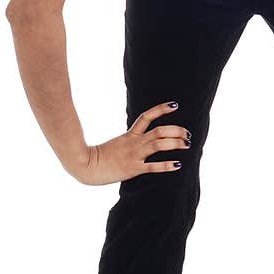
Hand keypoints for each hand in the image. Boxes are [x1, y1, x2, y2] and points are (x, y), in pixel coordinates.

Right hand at [71, 101, 191, 185]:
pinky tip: (178, 164)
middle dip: (177, 131)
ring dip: (176, 144)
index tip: (175, 105)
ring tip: (187, 144)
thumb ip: (128, 141)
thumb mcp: (116, 144)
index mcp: (130, 135)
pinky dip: (167, 165)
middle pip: (159, 131)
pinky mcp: (133, 168)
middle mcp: (134, 142)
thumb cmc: (99, 156)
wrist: (85, 165)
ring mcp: (134, 155)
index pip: (147, 116)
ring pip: (159, 144)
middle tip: (188, 134)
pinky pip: (153, 166)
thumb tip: (138, 141)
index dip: (161, 109)